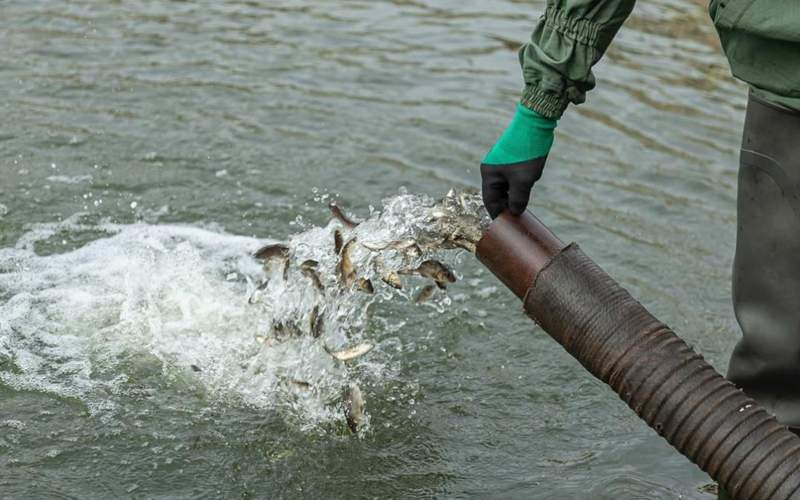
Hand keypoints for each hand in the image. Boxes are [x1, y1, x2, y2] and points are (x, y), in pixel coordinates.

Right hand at [480, 103, 556, 217]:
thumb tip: (516, 212)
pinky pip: (511, 177)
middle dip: (507, 205)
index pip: (490, 201)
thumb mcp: (524, 181)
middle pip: (497, 194)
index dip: (499, 214)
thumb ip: (519, 199)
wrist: (534, 124)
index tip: (507, 226)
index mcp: (489, 174)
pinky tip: (527, 188)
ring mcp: (500, 163)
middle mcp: (491, 169)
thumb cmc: (526, 153)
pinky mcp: (510, 158)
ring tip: (524, 205)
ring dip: (514, 195)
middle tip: (518, 218)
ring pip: (505, 186)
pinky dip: (518, 186)